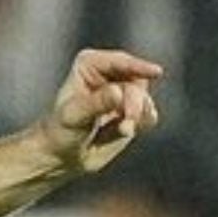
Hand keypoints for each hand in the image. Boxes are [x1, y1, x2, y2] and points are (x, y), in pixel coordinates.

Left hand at [34, 48, 162, 173]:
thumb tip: (118, 93)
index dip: (139, 67)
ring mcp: (123, 92)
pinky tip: (125, 131)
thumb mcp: (74, 115)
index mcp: (90, 64)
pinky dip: (142, 124)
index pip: (121, 62)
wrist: (63, 154)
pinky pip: (149, 114)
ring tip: (122, 130)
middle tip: (127, 122)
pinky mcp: (132, 111)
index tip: (156, 72)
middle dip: (135, 102)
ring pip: (145, 99)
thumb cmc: (61, 130)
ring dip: (138, 116)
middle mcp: (110, 73)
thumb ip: (96, 103)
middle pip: (138, 81)